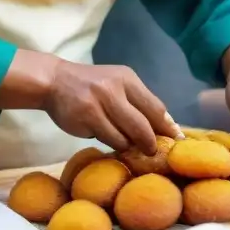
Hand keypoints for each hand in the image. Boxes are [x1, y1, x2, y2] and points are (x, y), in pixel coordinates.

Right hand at [43, 61, 182, 154]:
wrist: (55, 80)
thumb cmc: (92, 86)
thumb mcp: (117, 85)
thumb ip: (139, 103)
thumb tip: (168, 126)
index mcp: (127, 78)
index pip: (156, 107)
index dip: (167, 127)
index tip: (174, 140)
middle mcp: (115, 88)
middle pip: (144, 125)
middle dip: (151, 143)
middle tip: (152, 151)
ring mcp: (99, 102)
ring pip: (126, 137)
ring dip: (128, 145)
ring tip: (124, 143)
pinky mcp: (86, 117)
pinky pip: (108, 140)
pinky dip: (112, 143)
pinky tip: (106, 137)